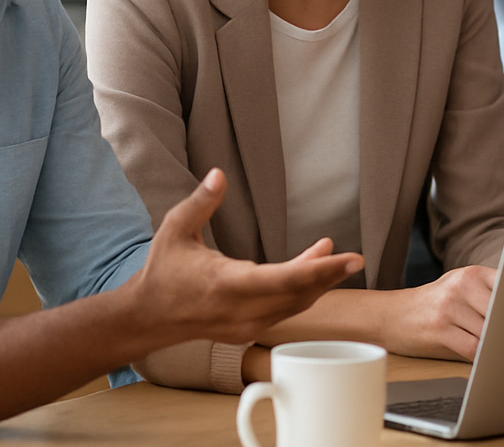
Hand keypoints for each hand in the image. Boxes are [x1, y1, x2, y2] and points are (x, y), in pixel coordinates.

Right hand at [128, 168, 363, 344]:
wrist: (147, 318)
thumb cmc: (163, 271)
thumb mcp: (176, 230)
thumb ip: (201, 202)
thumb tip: (218, 174)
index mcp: (226, 284)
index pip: (285, 279)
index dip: (321, 269)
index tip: (350, 258)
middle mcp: (241, 310)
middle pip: (298, 294)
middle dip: (329, 275)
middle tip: (356, 259)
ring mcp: (245, 324)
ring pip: (294, 305)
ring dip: (318, 282)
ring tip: (336, 257)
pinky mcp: (247, 329)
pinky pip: (284, 311)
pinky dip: (303, 292)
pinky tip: (314, 271)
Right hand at [381, 266, 496, 360]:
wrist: (390, 314)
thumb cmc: (433, 304)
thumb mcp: (460, 288)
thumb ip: (489, 295)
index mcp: (473, 273)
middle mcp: (462, 285)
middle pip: (503, 312)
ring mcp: (450, 306)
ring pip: (490, 332)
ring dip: (497, 346)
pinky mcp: (439, 329)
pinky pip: (473, 348)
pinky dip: (483, 357)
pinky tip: (486, 360)